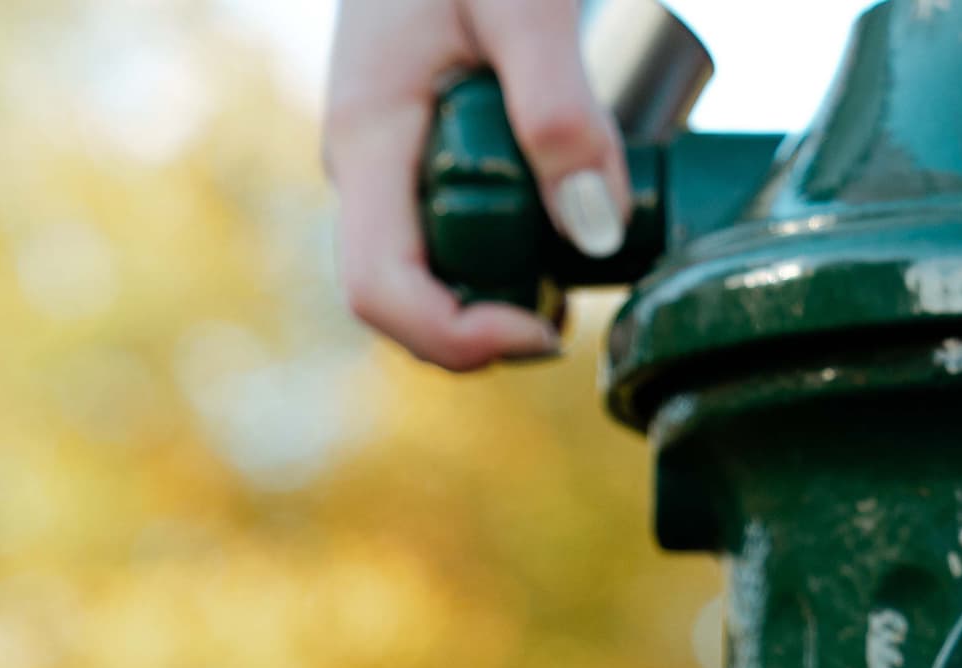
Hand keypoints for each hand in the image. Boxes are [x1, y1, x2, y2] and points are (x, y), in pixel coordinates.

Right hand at [323, 0, 623, 369]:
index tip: (547, 331)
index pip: (379, 291)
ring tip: (591, 247)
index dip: (459, 340)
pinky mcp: (421, 142)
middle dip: (498, 316)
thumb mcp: (524, 5)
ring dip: (511, 281)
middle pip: (414, 295)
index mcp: (368, 137)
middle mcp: (367, 164)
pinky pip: (456, 220)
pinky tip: (573, 213)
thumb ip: (558, 107)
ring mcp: (391, 157)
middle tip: (588, 288)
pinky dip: (513, 239)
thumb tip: (594, 231)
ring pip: (439, 263)